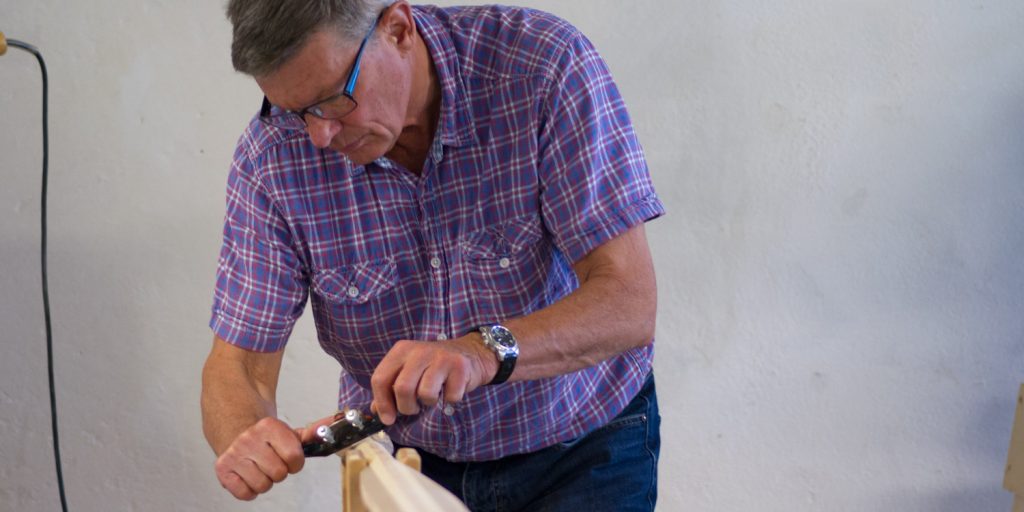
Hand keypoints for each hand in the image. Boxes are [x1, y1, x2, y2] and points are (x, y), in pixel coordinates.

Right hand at [213, 415, 332, 499]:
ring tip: (261, 468)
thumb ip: (310, 434)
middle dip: (280, 472)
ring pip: (262, 485)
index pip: (294, 457)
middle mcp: (249, 439)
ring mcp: (235, 454)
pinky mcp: (223, 469)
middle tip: (273, 463)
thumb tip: (329, 428)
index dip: (296, 463)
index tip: (290, 459)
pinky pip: (244, 493)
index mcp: (269, 427)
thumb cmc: (266, 437)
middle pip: (279, 474)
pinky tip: (249, 476)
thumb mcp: (287, 432)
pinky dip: (249, 490)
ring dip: (265, 481)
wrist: (235, 430)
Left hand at [370, 335, 497, 424]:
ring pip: (425, 393)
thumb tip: (376, 411)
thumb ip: (391, 389)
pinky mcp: (459, 366)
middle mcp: (418, 351)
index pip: (380, 378)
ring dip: (429, 403)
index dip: (382, 403)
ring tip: (433, 396)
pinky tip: (451, 390)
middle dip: (407, 407)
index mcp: (401, 351)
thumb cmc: (434, 367)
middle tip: (414, 408)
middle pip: (402, 388)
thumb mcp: (409, 372)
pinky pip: (449, 396)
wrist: (471, 353)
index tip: (388, 419)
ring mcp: (440, 357)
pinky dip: (450, 400)